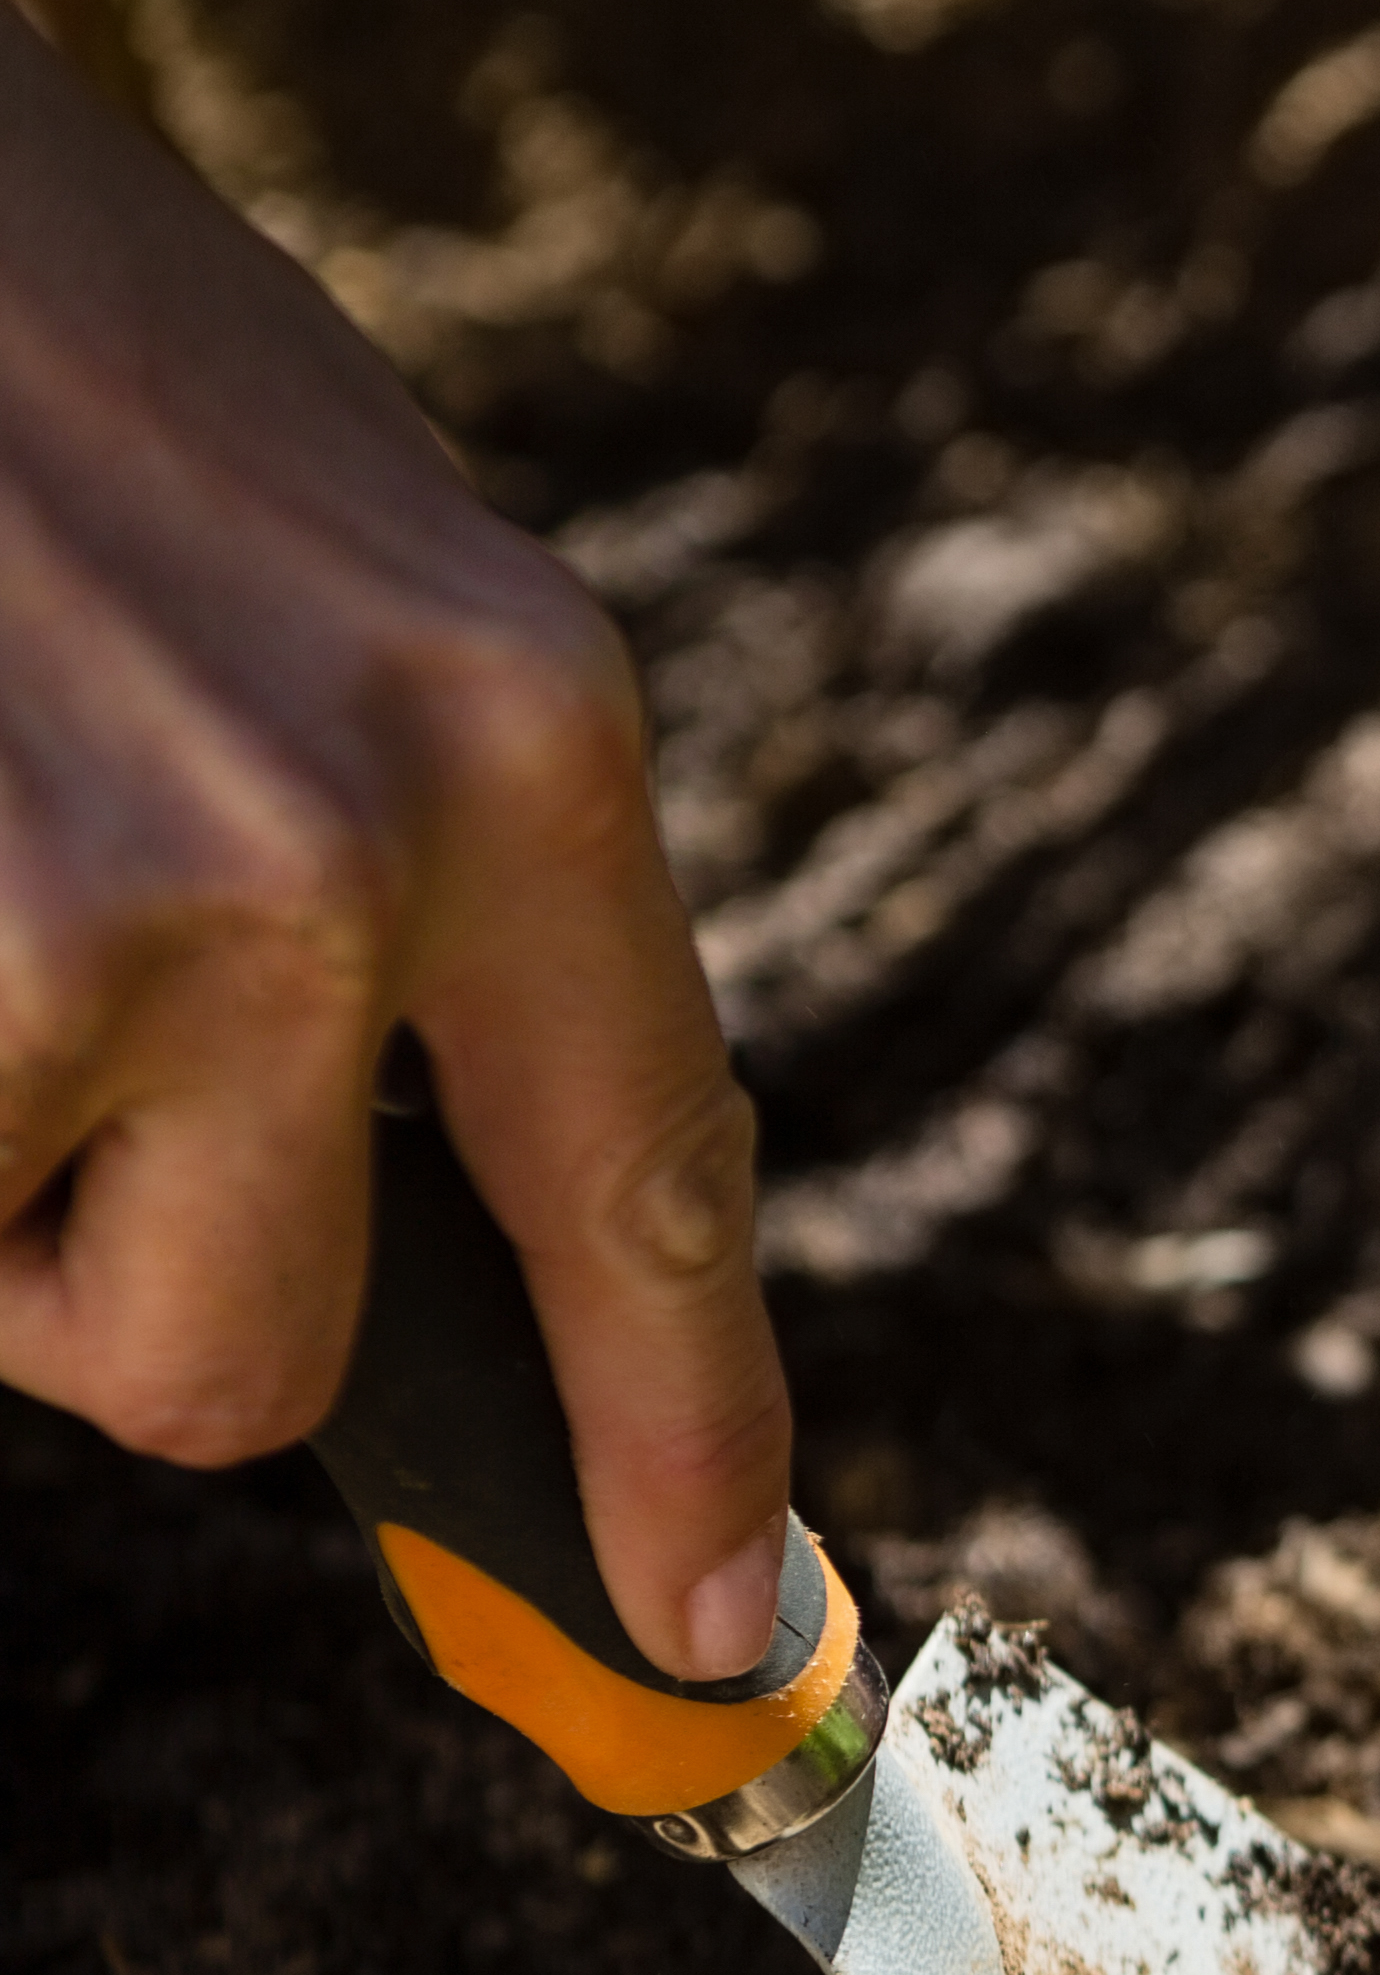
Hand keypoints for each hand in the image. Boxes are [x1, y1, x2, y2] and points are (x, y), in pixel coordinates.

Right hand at [0, 7, 784, 1673]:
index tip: (715, 1635)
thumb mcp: (351, 576)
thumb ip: (433, 884)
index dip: (686, 1448)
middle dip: (110, 1276)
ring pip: (9, 1292)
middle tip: (25, 1007)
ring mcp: (72, 911)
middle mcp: (324, 848)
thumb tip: (422, 1212)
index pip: (650, 1194)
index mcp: (518, 741)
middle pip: (239, 1362)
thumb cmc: (45, 339)